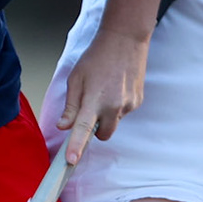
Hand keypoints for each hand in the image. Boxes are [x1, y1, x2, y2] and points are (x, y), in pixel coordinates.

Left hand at [53, 29, 145, 159]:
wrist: (125, 40)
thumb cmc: (97, 57)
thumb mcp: (76, 79)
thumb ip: (70, 106)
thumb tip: (64, 126)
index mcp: (95, 99)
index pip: (83, 129)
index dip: (76, 146)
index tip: (71, 161)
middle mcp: (114, 106)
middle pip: (103, 135)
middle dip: (96, 129)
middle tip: (90, 108)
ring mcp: (129, 105)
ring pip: (114, 122)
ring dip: (107, 114)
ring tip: (105, 89)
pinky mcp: (138, 101)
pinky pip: (124, 112)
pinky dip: (118, 105)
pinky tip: (116, 86)